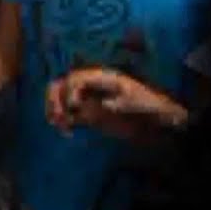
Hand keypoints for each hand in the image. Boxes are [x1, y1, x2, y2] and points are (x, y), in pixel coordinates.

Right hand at [48, 67, 187, 138]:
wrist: (156, 117)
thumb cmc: (147, 105)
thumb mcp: (138, 101)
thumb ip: (122, 102)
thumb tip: (104, 104)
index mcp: (100, 77)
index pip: (76, 79)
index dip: (71, 90)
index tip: (74, 106)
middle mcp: (89, 85)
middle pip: (62, 85)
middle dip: (56, 99)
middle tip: (59, 116)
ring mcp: (87, 98)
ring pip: (60, 97)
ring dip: (54, 109)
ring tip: (57, 124)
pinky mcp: (88, 113)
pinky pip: (68, 113)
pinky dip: (62, 120)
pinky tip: (66, 132)